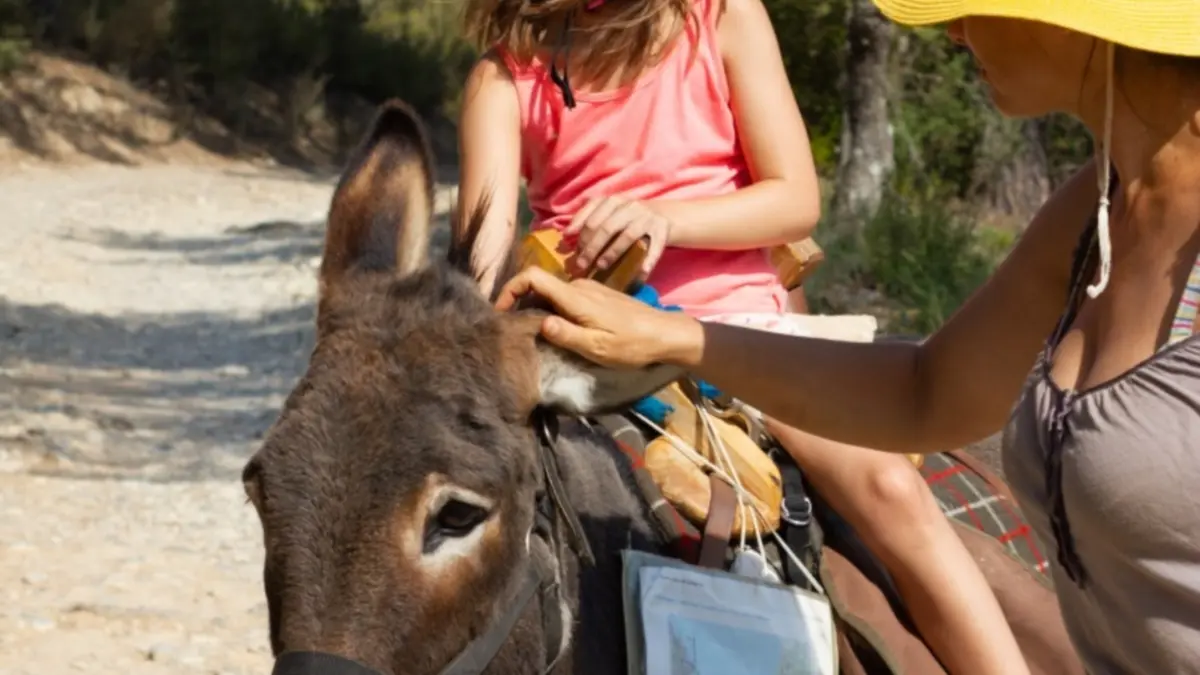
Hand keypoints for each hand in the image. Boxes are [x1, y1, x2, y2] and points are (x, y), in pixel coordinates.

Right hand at [494, 267, 703, 368]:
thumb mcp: (598, 348)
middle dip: (520, 302)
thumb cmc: (633, 345)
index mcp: (576, 297)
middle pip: (539, 285)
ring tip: (532, 332)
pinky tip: (558, 327)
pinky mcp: (597, 295)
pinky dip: (553, 307)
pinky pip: (565, 296)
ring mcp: (589, 288)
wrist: (666, 334)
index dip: (511, 289)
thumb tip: (540, 323)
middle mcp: (580, 286)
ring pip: (552, 291)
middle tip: (513, 328)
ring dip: (537, 307)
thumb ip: (567, 335)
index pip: (533, 278)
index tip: (500, 311)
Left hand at [563, 196, 669, 276]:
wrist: (661, 215)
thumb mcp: (608, 213)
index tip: (572, 251)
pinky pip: (655, 246)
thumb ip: (588, 220)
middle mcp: (630, 207)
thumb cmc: (626, 219)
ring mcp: (647, 218)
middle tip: (582, 265)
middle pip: (606, 227)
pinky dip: (648, 260)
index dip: (581, 235)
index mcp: (613, 201)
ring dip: (613, 253)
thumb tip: (565, 235)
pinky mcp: (662, 230)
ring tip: (602, 266)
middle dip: (592, 248)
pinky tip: (641, 272)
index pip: (592, 217)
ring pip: (627, 236)